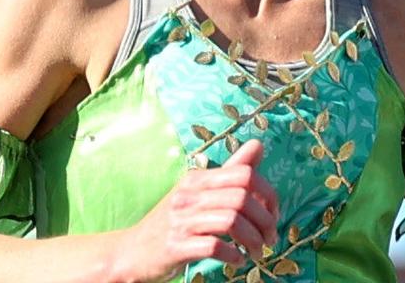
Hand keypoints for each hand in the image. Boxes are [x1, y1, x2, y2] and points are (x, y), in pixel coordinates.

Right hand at [113, 139, 279, 281]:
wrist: (131, 251)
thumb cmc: (172, 221)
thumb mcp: (198, 191)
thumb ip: (230, 171)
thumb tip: (258, 145)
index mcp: (197, 178)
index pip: (244, 174)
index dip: (268, 194)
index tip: (273, 214)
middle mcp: (189, 195)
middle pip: (241, 198)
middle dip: (265, 221)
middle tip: (269, 238)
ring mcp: (181, 221)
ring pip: (231, 222)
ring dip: (252, 240)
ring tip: (256, 251)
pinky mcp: (175, 246)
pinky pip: (213, 246)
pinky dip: (232, 255)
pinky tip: (236, 259)